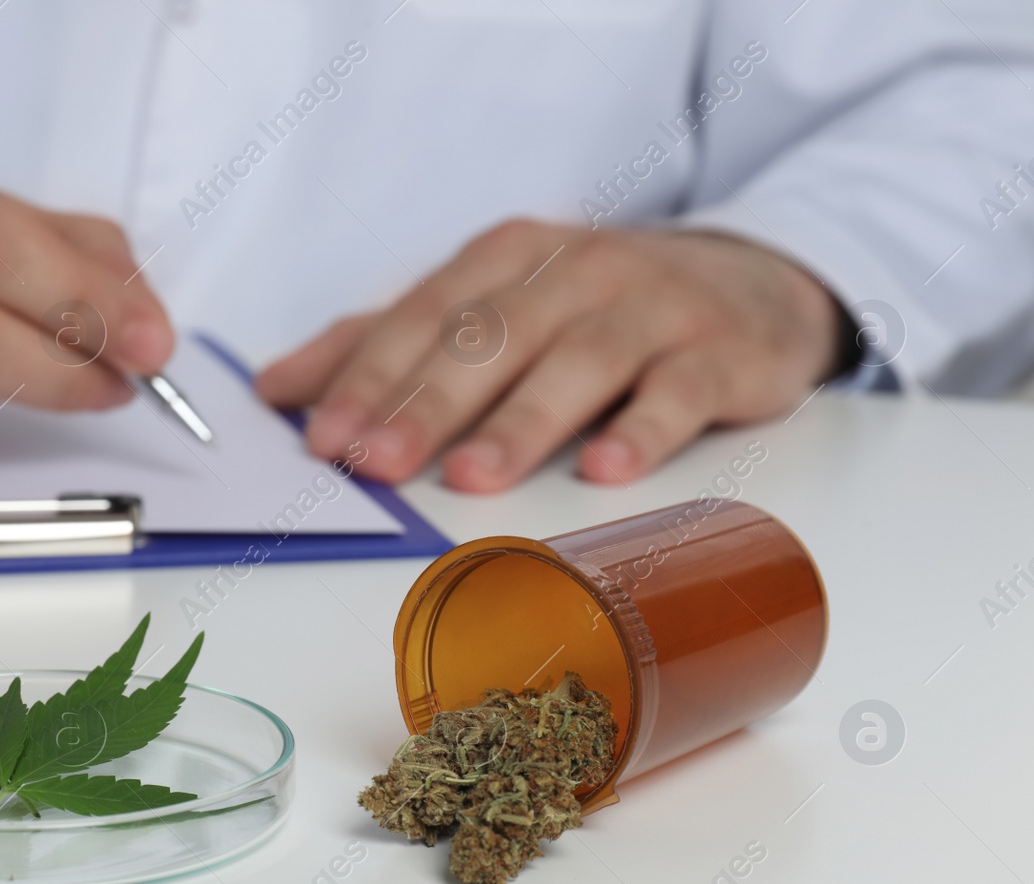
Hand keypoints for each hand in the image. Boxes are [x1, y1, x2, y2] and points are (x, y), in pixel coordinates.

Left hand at [256, 220, 838, 490]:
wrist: (756, 283)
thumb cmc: (599, 308)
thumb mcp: (495, 305)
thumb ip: (388, 343)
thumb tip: (277, 390)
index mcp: (510, 257)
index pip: (425, 316)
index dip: (369, 376)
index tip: (321, 438)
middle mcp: (578, 271)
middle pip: (492, 335)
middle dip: (427, 402)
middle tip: (375, 461)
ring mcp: (654, 306)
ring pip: (580, 361)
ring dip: (522, 420)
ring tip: (472, 476)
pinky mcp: (722, 351)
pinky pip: (681, 389)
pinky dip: (646, 428)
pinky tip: (609, 470)